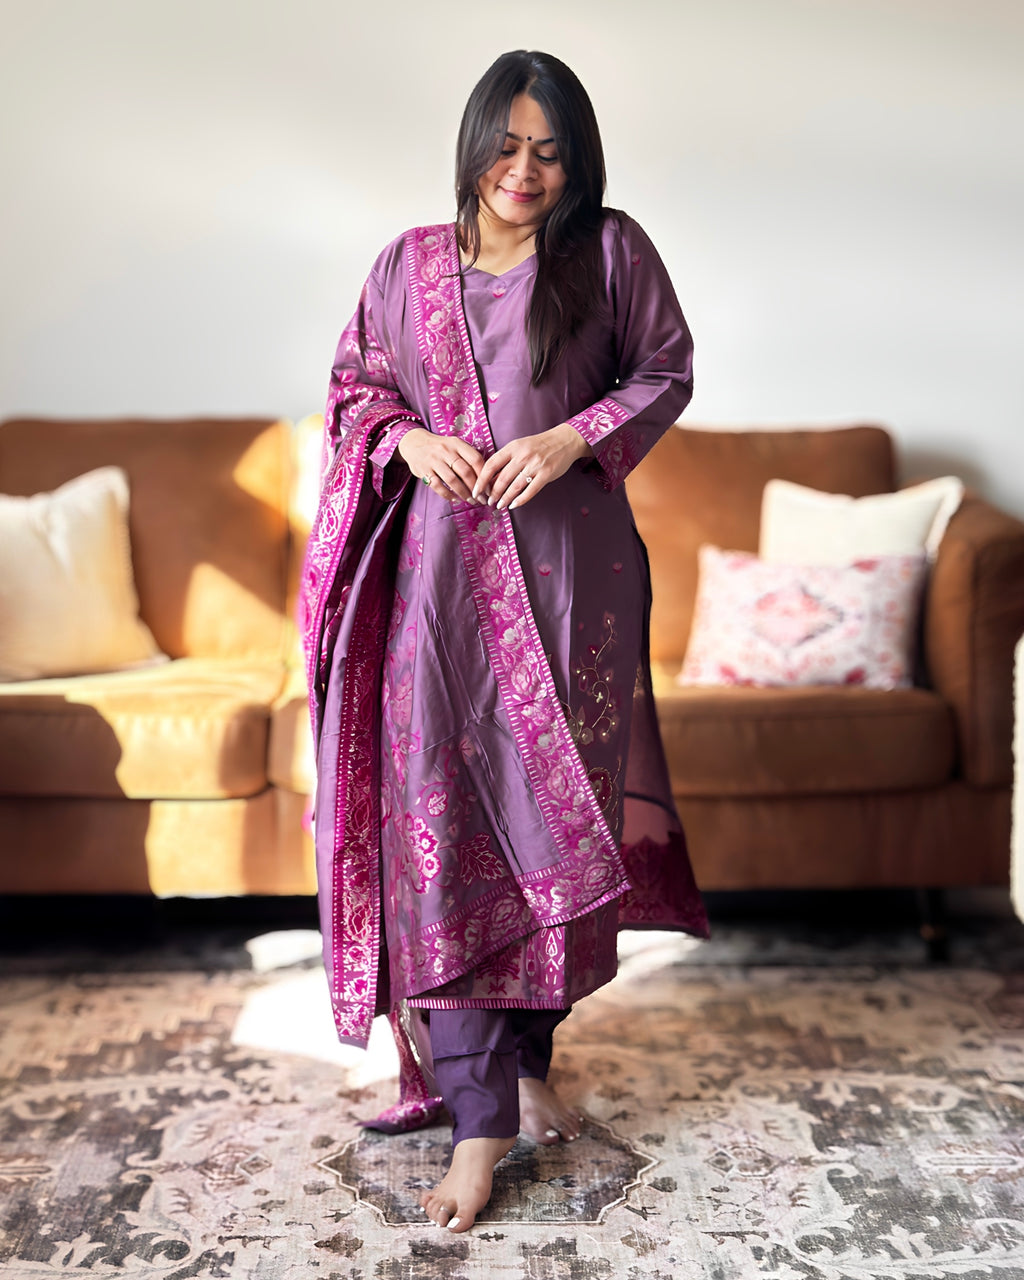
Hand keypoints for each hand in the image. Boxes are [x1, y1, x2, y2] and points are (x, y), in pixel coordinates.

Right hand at [397, 428, 487, 503]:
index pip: (475, 459)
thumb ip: (467, 457)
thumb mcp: (454, 445)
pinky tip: (455, 499)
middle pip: (465, 471)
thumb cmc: (441, 448)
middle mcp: (446, 450)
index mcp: (457, 444)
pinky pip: (437, 486)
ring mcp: (434, 460)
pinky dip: (448, 495)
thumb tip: (486, 478)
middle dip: (475, 488)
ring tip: (471, 501)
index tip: (489, 488)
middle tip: (482, 499)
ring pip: (452, 480)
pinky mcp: (424, 470)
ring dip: (463, 493)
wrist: (414, 442)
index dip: (484, 476)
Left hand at [473, 424, 593, 510]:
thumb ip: (506, 459)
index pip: (491, 465)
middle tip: (489, 502)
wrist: (564, 440)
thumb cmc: (539, 445)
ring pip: (515, 486)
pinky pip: (530, 491)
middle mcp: (523, 455)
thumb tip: (490, 478)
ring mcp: (535, 465)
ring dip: (505, 499)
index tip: (476, 491)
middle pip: (502, 479)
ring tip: (500, 506)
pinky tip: (514, 505)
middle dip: (493, 493)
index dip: (481, 480)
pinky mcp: (546, 474)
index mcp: (513, 447)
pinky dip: (520, 500)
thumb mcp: (520, 445)